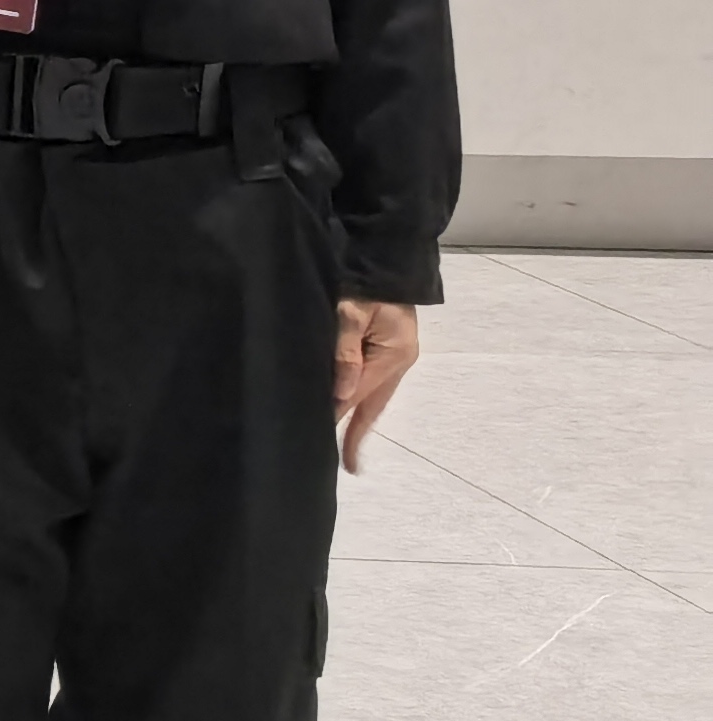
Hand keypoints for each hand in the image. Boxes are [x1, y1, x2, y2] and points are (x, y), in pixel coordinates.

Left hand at [334, 297, 420, 468]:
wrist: (388, 256)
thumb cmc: (366, 280)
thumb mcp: (352, 312)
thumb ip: (345, 352)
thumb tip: (341, 394)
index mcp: (393, 355)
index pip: (360, 394)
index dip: (339, 416)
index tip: (321, 440)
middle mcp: (398, 360)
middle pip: (373, 402)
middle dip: (356, 431)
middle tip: (348, 464)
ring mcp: (395, 354)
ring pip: (373, 393)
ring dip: (357, 415)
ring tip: (344, 445)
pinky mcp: (388, 346)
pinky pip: (372, 379)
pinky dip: (360, 396)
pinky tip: (349, 407)